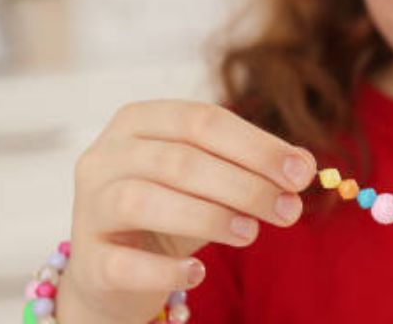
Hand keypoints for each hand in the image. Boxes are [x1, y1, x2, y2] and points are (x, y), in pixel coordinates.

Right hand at [59, 99, 316, 323]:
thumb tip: (305, 166)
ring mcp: (89, 206)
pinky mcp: (87, 259)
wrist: (117, 270)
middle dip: (245, 185)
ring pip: (145, 201)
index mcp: (140, 120)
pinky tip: (198, 272)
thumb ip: (254, 167)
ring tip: (251, 233)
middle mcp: (106, 156)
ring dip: (209, 217)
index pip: (204, 121)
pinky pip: (123, 263)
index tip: (303, 173)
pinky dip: (165, 269)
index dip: (258, 146)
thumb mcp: (216, 179)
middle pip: (180, 161)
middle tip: (290, 210)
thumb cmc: (175, 207)